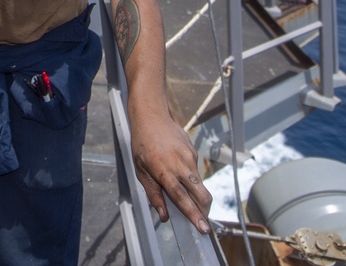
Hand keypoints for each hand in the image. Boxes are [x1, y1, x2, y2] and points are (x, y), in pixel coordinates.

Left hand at [130, 107, 212, 233]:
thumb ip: (153, 193)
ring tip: (191, 201)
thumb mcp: (140, 170)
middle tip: (203, 222)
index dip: (193, 214)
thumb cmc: (141, 144)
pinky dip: (191, 179)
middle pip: (201, 194)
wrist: (151, 117)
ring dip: (198, 196)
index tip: (203, 228)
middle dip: (205, 210)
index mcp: (163, 171)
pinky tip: (180, 173)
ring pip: (200, 184)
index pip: (182, 198)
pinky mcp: (194, 152)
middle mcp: (180, 165)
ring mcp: (189, 158)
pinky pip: (195, 172)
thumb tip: (164, 215)